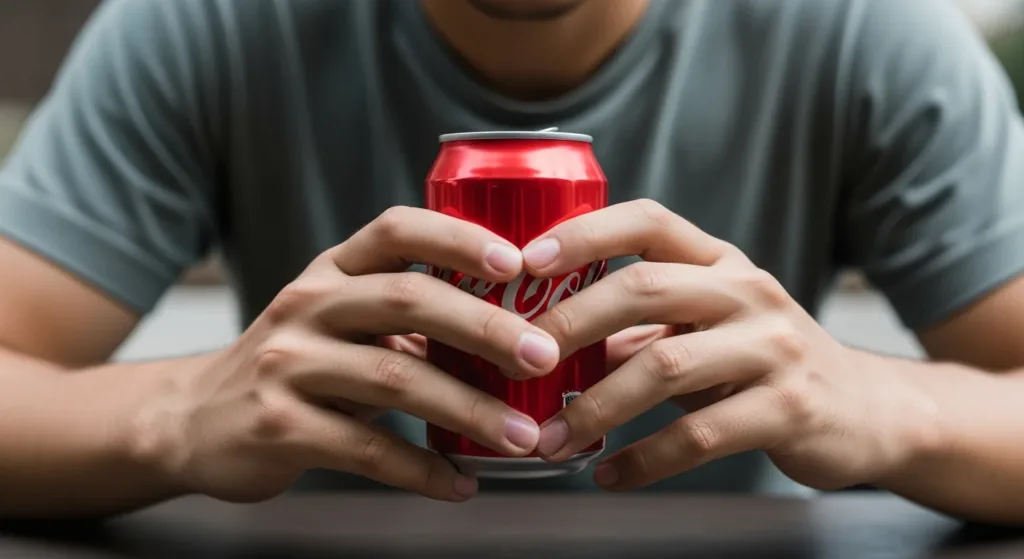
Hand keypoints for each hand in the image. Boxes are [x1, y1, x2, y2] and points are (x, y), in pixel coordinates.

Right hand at [147, 207, 559, 502]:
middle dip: (485, 328)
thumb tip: (510, 333)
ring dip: (469, 410)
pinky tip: (458, 483)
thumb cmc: (292, 364)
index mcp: (332, 271)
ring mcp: (287, 363)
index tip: (517, 262)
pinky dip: (421, 470)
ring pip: (394, 377)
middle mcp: (307, 304)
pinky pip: (366, 449)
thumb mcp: (337, 320)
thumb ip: (406, 317)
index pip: (397, 230)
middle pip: (407, 299)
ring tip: (521, 437)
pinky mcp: (277, 425)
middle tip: (544, 358)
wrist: (192, 418)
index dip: (458, 238)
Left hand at [523, 200, 937, 490]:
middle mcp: (747, 291)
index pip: (648, 221)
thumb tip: (546, 344)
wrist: (868, 410)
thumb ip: (639, 329)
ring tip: (551, 440)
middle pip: (645, 288)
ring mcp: (773, 347)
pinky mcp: (789, 407)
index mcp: (720, 262)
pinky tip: (610, 474)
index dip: (584, 233)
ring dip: (596, 408)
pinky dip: (645, 459)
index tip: (525, 259)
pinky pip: (701, 435)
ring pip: (665, 367)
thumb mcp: (708, 328)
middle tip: (519, 360)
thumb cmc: (764, 363)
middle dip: (571, 324)